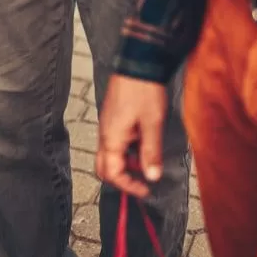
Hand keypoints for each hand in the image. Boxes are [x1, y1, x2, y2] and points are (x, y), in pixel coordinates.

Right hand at [96, 75, 167, 197]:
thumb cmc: (143, 92)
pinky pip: (114, 144)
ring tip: (146, 165)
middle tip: (141, 184)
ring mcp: (107, 128)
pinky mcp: (112, 121)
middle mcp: (105, 135)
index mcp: (111, 139)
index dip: (128, 186)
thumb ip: (151, 152)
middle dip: (121, 180)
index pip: (112, 173)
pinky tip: (143, 148)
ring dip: (125, 166)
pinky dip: (126, 153)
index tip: (146, 191)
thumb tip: (152, 177)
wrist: (137, 65)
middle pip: (104, 168)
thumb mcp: (152, 124)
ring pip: (109, 156)